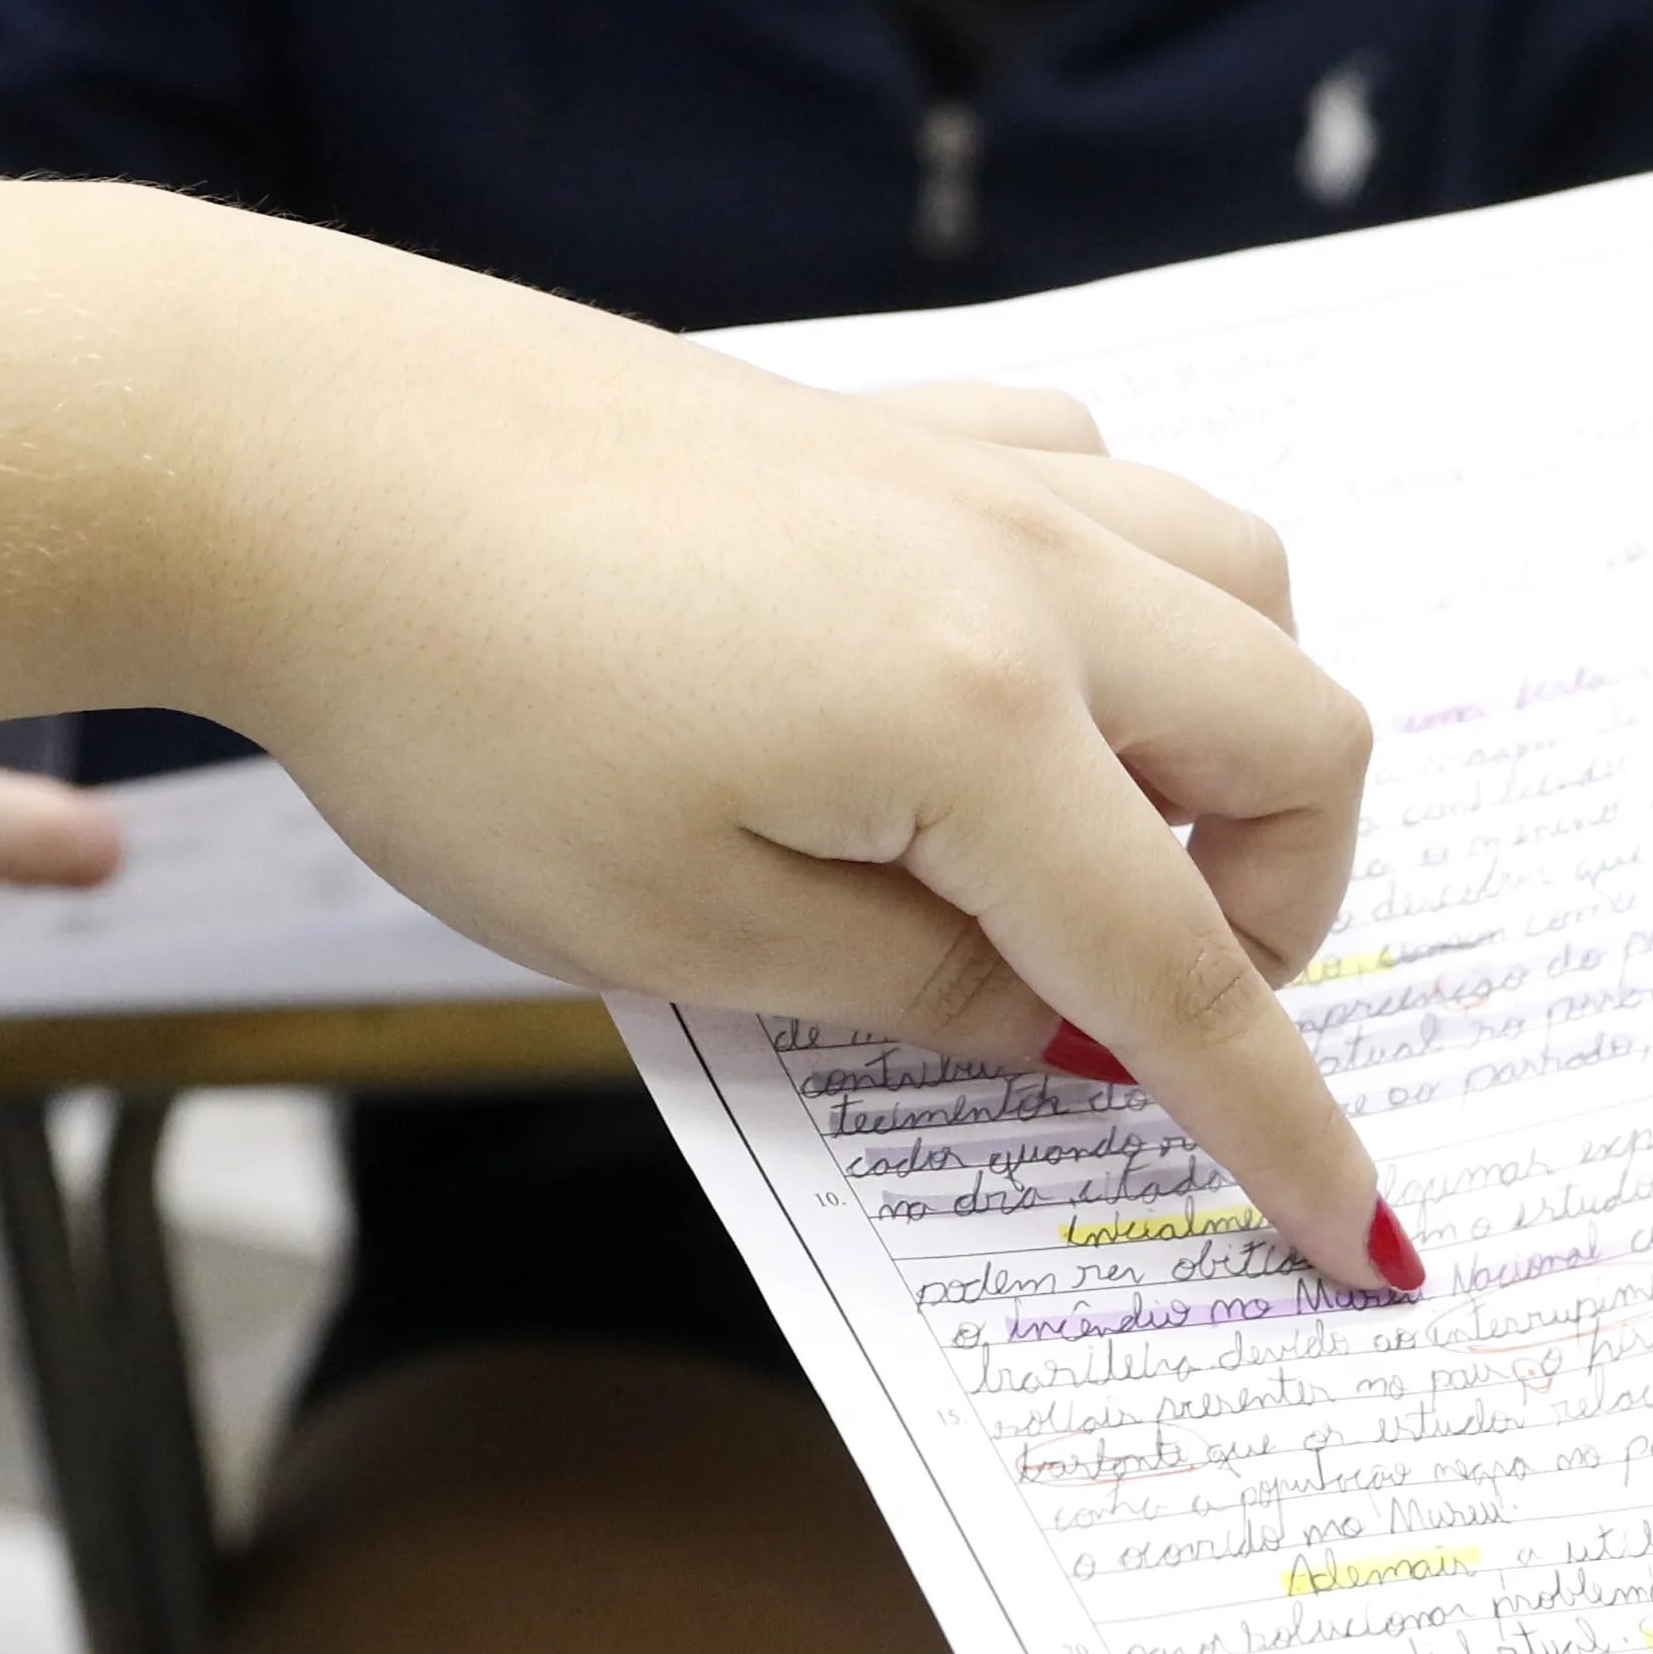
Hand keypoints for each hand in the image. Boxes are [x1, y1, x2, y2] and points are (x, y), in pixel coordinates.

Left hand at [171, 290, 1409, 1294]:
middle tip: (1141, 999)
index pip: (1180, 965)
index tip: (1355, 1236)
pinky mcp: (892, 417)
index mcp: (979, 725)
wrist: (297, 450)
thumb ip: (910, 986)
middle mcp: (1026, 575)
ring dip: (1228, 728)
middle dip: (1282, 903)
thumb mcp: (677, 927)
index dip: (1276, 1118)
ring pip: (1241, 576)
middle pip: (1297, 739)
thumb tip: (1061, 1024)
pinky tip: (1000, 658)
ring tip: (1097, 826)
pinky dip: (1123, 584)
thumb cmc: (455, 701)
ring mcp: (969, 473)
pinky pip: (1104, 475)